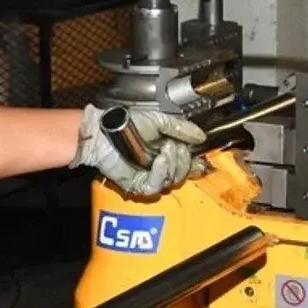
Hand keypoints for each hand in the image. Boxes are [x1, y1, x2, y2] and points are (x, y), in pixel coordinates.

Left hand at [72, 104, 206, 195]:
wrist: (106, 131)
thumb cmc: (129, 124)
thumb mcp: (160, 121)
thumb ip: (182, 129)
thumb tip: (202, 137)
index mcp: (167, 152)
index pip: (188, 164)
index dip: (194, 163)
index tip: (200, 158)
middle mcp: (160, 167)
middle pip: (182, 174)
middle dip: (183, 159)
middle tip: (174, 145)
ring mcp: (149, 177)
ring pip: (172, 180)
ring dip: (172, 163)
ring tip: (164, 148)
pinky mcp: (138, 185)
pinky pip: (156, 186)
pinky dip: (161, 172)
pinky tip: (160, 159)